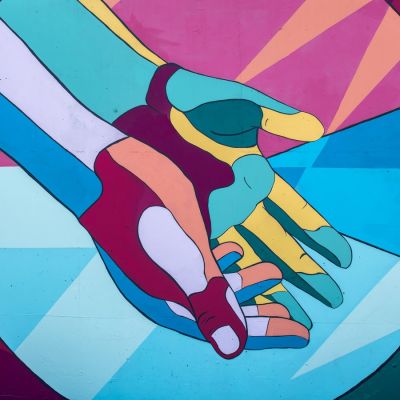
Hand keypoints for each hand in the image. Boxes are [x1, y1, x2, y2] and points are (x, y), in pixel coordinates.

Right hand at [79, 137, 308, 358]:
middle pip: (222, 307)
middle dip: (259, 310)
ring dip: (244, 282)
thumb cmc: (144, 203)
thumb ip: (206, 298)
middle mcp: (167, 283)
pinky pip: (201, 259)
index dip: (264, 330)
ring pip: (214, 282)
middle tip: (293, 314)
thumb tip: (233, 349)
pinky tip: (235, 250)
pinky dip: (223, 259)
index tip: (300, 331)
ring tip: (273, 275)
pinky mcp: (168, 239)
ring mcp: (167, 261)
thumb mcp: (181, 253)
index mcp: (168, 295)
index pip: (224, 324)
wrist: (106, 165)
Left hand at [166, 72, 352, 328]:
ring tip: (294, 313)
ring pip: (249, 256)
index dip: (320, 236)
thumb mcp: (241, 105)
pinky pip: (211, 252)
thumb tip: (314, 128)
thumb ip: (276, 117)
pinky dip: (228, 276)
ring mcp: (215, 213)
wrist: (152, 105)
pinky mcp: (188, 218)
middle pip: (279, 243)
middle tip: (333, 298)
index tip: (343, 258)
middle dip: (306, 272)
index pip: (297, 213)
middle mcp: (241, 202)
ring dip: (272, 285)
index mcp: (258, 177)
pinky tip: (242, 300)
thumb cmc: (198, 102)